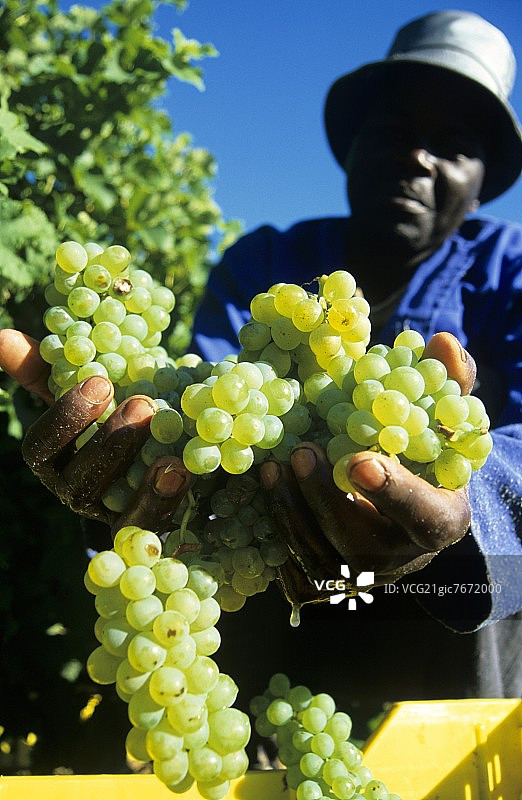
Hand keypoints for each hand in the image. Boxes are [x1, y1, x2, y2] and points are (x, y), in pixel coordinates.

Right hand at [0, 330, 191, 534]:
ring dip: (141, 475)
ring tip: (168, 442)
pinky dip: (164, 497)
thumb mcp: (83, 387)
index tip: (100, 382)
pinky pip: (151, 520)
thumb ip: (46, 367)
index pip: (41, 448)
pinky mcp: (146, 526)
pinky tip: (182, 469)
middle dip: (110, 443)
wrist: (164, 438)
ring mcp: (111, 514)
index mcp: (54, 459)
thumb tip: (2, 337)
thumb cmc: (112, 409)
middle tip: (142, 404)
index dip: (67, 418)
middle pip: (81, 481)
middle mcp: (76, 491)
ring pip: (116, 507)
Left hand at [258, 333, 475, 602]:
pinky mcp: (329, 579)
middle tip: (302, 452)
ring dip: (291, 509)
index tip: (360, 462)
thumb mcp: (444, 423)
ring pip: (320, 553)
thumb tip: (441, 341)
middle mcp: (400, 558)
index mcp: (440, 520)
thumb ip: (448, 385)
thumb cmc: (427, 459)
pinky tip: (266, 486)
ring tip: (272, 466)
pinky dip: (277, 525)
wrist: (406, 510)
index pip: (421, 514)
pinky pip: (296, 562)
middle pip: (359, 541)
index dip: (392, 492)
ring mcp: (361, 574)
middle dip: (325, 497)